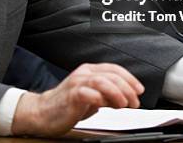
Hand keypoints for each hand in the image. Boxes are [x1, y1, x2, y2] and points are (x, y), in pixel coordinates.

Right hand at [11, 63, 143, 135]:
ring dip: (117, 92)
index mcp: (89, 71)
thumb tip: (126, 98)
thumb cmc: (67, 104)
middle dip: (127, 88)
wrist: (43, 113)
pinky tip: (105, 105)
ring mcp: (77, 83)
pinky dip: (99, 98)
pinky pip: (88, 93)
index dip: (130, 79)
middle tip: (135, 101)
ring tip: (124, 104)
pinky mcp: (71, 95)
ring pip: (102, 81)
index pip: (114, 69)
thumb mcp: (92, 97)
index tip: (139, 90)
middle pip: (111, 75)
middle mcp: (84, 74)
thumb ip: (107, 95)